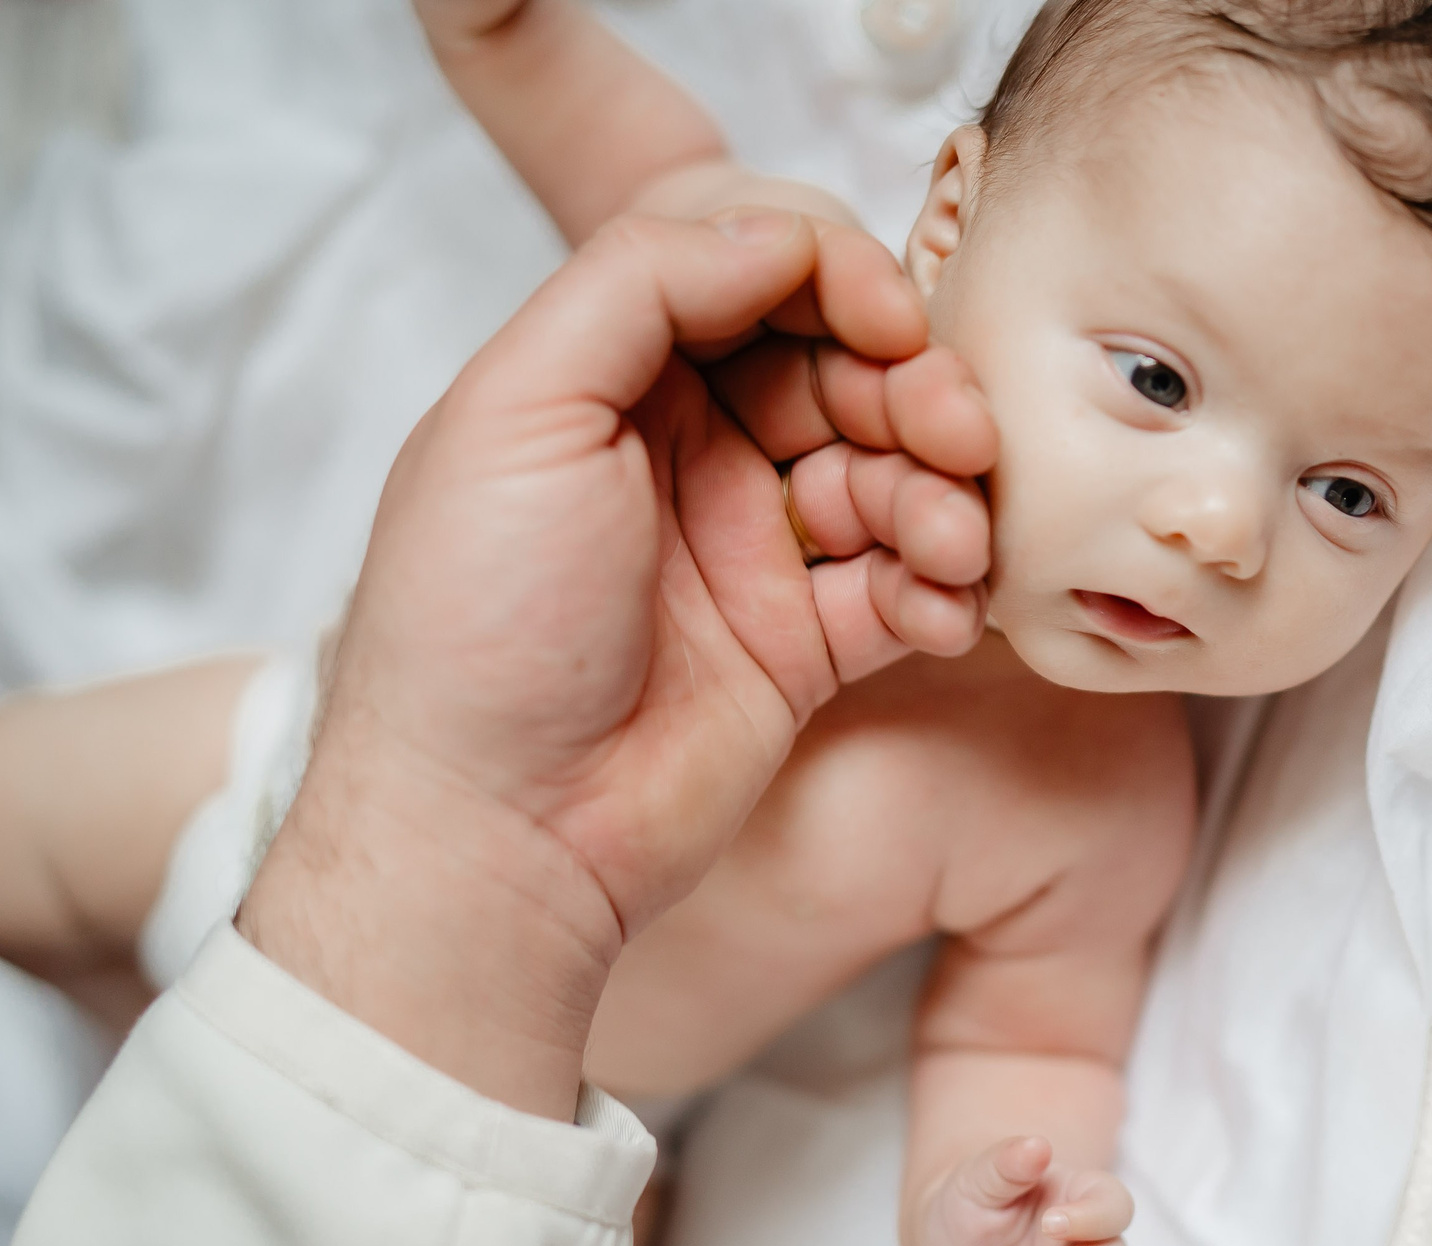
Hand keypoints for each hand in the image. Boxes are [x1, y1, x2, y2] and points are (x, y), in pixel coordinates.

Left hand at [240, 210, 994, 1116]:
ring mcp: (752, 548)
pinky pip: (908, 588)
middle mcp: (688, 449)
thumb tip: (778, 228)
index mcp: (612, 375)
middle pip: (845, 366)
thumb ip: (642, 285)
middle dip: (916, 387)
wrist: (495, 831)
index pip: (756, 271)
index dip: (838, 277)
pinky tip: (941, 613)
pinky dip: (943, 589)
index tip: (887, 322)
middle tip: (954, 434)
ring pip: (893, 474)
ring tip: (953, 545)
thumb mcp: (520, 408)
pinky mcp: (804, 648)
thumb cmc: (477, 623)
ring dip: (944, 494)